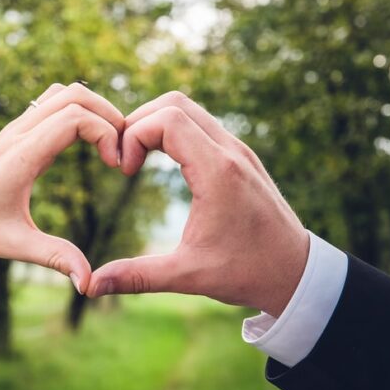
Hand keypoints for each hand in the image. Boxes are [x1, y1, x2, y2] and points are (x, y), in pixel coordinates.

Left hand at [0, 82, 123, 293]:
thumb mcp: (13, 244)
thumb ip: (56, 258)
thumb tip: (89, 284)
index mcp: (20, 156)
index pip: (74, 117)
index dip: (106, 133)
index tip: (116, 166)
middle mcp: (18, 134)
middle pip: (73, 93)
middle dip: (108, 113)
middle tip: (122, 149)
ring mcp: (13, 129)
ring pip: (61, 93)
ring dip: (92, 108)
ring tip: (109, 143)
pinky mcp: (12, 134)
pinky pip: (49, 104)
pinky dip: (76, 110)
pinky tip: (84, 143)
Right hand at [87, 92, 308, 316]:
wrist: (297, 272)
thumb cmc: (247, 272)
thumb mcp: (188, 276)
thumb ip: (138, 276)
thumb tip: (91, 286)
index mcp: (217, 172)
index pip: (166, 119)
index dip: (133, 136)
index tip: (125, 171)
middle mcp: (229, 151)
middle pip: (174, 102)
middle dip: (139, 122)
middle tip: (125, 158)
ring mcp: (238, 149)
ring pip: (189, 108)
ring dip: (157, 123)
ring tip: (139, 158)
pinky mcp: (240, 155)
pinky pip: (202, 123)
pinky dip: (175, 130)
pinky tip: (163, 161)